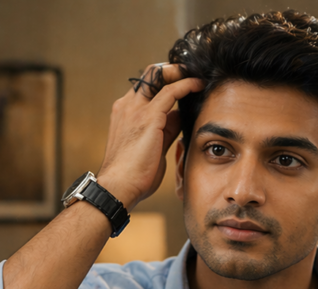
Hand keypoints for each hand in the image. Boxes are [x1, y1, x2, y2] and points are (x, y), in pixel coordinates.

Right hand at [97, 64, 203, 210]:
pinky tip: (199, 85)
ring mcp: (135, 109)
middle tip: (191, 74)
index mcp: (125, 113)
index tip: (182, 83)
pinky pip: (170, 91)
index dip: (165, 82)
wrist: (118, 188)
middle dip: (172, 70)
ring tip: (198, 76)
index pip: (146, 88)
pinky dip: (186, 84)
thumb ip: (164, 130)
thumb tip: (179, 118)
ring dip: (180, 72)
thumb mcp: (152, 147)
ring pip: (158, 75)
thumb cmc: (133, 176)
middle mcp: (127, 106)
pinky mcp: (148, 117)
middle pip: (150, 75)